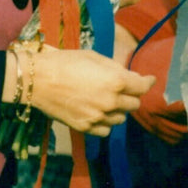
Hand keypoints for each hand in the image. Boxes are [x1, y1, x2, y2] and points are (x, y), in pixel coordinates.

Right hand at [30, 45, 154, 137]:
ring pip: (120, 118)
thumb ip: (116, 69)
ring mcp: (98, 117)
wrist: (38, 80)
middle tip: (122, 89)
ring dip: (118, 110)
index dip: (147, 82)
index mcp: (116, 81)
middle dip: (131, 95)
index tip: (149, 80)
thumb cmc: (65, 62)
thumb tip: (131, 77)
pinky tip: (98, 113)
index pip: (142, 86)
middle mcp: (111, 102)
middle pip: (134, 104)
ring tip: (106, 101)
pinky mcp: (85, 127)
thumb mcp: (94, 58)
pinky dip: (105, 123)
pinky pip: (105, 130)